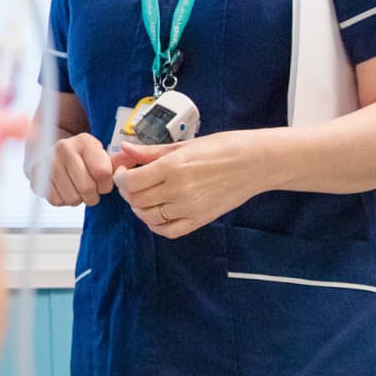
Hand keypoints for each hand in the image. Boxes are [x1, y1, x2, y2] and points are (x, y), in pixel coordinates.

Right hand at [34, 132, 116, 206]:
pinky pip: (57, 200)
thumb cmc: (83, 159)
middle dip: (93, 195)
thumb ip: (119, 161)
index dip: (106, 185)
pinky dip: (63, 200)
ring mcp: (48, 161)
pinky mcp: (37, 175)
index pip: (103, 173)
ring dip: (78, 199)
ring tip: (76, 188)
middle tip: (90, 190)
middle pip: (87, 188)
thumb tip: (133, 159)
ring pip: (72, 197)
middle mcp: (64, 147)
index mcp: (84, 141)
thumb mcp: (102, 156)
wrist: (52, 155)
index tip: (103, 183)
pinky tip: (64, 189)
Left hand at [111, 131, 267, 237]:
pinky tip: (157, 212)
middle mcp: (178, 191)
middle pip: (136, 200)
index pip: (130, 182)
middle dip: (127, 191)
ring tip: (145, 194)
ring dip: (139, 207)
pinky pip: (168, 231)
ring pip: (147, 217)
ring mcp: (189, 208)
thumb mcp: (184, 145)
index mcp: (172, 168)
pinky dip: (156, 224)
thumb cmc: (222, 148)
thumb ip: (150, 151)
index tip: (124, 171)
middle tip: (132, 181)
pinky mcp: (199, 220)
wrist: (256, 163)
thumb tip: (124, 149)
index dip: (120, 177)